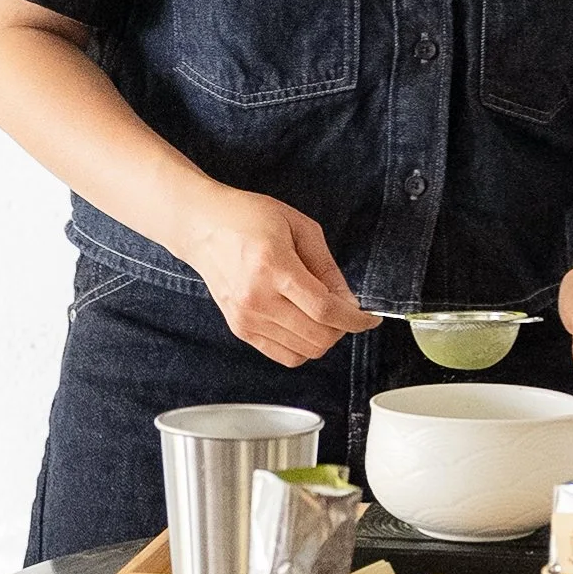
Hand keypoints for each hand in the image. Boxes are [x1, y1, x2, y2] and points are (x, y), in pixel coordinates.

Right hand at [172, 183, 377, 366]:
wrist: (202, 227)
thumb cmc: (247, 218)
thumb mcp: (299, 227)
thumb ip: (327, 266)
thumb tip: (348, 301)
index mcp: (274, 267)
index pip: (325, 310)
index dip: (355, 319)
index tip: (369, 319)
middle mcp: (258, 298)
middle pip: (318, 336)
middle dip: (342, 328)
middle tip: (345, 310)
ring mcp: (247, 318)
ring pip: (304, 351)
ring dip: (324, 338)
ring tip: (322, 315)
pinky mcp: (240, 328)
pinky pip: (284, 356)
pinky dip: (303, 347)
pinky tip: (304, 325)